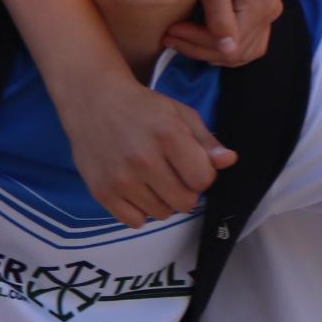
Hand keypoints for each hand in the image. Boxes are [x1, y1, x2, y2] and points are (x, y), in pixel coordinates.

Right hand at [59, 75, 236, 226]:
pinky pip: (135, 221)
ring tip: (152, 178)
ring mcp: (120, 178)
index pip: (203, 180)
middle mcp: (143, 159)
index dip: (202, 175)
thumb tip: (229, 161)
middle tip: (172, 173)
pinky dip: (140, 210)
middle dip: (185, 190)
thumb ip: (206, 140)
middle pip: (185, 202)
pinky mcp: (101, 191)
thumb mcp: (179, 113)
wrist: (92, 100)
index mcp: (168, 134)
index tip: (190, 164)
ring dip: (163, 200)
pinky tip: (136, 189)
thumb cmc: (141, 107)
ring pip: (162, 214)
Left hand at [166, 0, 282, 64]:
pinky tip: (201, 41)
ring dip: (209, 52)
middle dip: (198, 49)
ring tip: (181, 39)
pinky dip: (224, 49)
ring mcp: (270, 17)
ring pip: (242, 54)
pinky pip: (247, 46)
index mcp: (261, 5)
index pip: (228, 44)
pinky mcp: (264, 17)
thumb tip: (228, 51)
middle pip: (235, 53)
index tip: (170, 32)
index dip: (197, 43)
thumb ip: (220, 17)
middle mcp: (271, 14)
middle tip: (170, 37)